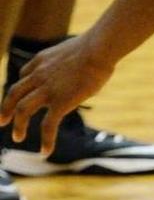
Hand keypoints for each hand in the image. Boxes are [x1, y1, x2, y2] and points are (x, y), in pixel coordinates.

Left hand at [0, 36, 114, 154]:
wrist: (98, 49)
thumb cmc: (95, 47)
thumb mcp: (76, 49)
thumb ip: (72, 59)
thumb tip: (87, 62)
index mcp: (41, 61)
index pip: (25, 75)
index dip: (23, 87)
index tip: (26, 96)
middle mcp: (39, 75)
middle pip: (14, 93)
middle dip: (6, 108)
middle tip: (2, 121)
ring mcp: (48, 89)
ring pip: (23, 110)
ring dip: (18, 125)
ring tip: (17, 138)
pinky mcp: (61, 102)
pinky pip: (49, 125)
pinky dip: (46, 139)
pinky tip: (45, 151)